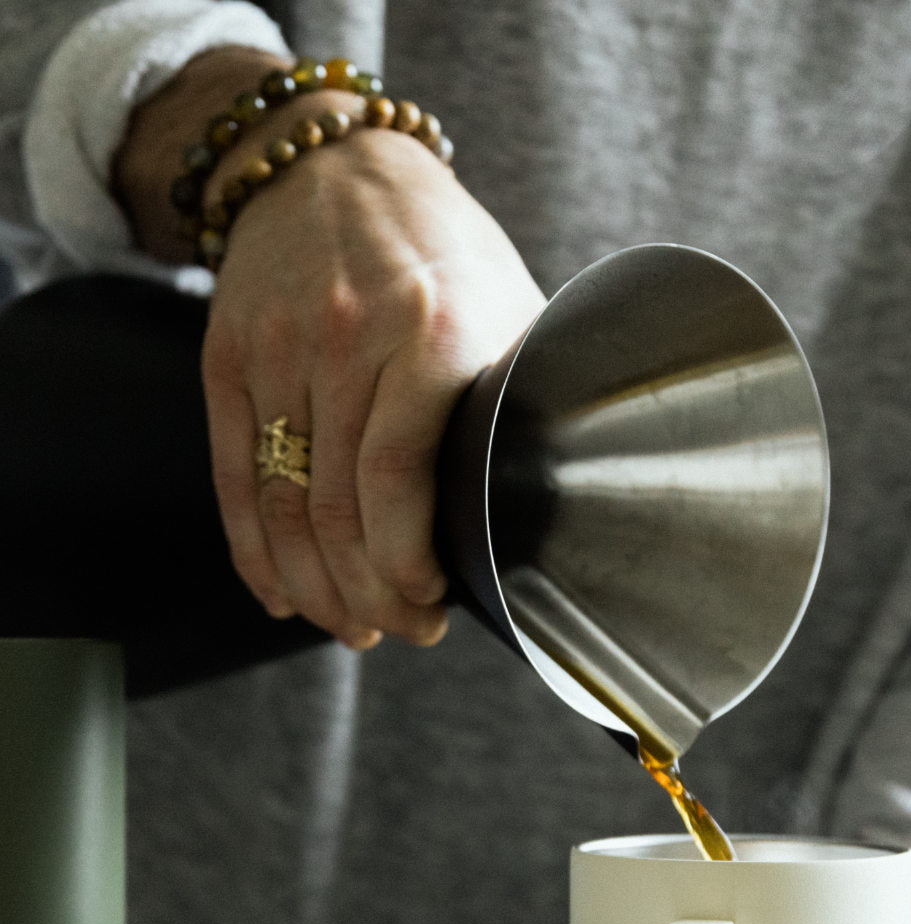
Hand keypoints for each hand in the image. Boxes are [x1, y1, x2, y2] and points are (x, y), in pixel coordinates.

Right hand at [115, 53, 544, 648]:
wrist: (331, 164)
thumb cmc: (439, 250)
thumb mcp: (504, 306)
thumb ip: (514, 401)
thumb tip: (543, 508)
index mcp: (432, 329)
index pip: (398, 479)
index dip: (407, 565)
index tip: (431, 605)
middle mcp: (345, 338)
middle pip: (337, 509)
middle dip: (369, 596)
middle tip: (399, 631)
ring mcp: (275, 349)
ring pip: (283, 507)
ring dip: (317, 589)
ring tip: (352, 626)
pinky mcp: (225, 360)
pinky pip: (234, 478)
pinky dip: (256, 552)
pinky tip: (283, 595)